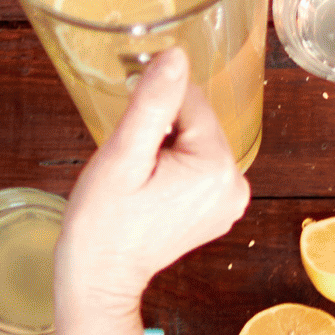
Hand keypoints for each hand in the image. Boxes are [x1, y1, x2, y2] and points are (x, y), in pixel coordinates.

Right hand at [54, 49, 248, 317]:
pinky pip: (198, 166)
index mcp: (218, 168)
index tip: (130, 142)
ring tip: (140, 183)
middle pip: (196, 122)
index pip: (190, 102)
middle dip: (161, 133)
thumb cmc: (103, 223)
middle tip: (133, 168)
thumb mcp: (122, 156)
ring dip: (165, 150)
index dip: (153, 113)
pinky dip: (173, 169)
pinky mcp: (219, 210)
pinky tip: (151, 192)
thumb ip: (153, 104)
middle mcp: (236, 184)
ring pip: (196, 142)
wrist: (99, 278)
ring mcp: (231, 201)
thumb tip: (175, 55)